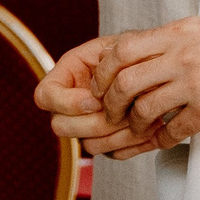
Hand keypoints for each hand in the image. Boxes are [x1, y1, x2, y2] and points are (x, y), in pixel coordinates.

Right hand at [35, 36, 161, 158]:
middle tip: (121, 113)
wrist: (155, 67)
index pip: (44, 95)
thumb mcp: (120, 46)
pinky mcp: (106, 141)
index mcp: (66, 75)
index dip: (67, 103)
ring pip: (87, 144)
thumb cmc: (135, 53)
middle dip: (93, 122)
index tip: (95, 100)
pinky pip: (111, 153)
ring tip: (140, 119)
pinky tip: (150, 130)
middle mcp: (69, 104)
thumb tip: (95, 95)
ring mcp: (86, 125)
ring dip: (115, 134)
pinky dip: (132, 144)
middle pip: (60, 126)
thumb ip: (107, 63)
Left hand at [90, 17, 199, 148]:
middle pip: (126, 79)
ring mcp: (196, 82)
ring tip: (138, 128)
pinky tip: (165, 139)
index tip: (101, 85)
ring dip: (135, 123)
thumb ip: (171, 41)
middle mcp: (184, 53)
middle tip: (111, 112)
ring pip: (144, 107)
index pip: (124, 48)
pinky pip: (173, 130)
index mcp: (179, 32)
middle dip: (111, 101)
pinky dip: (163, 139)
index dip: (103, 70)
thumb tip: (137, 54)